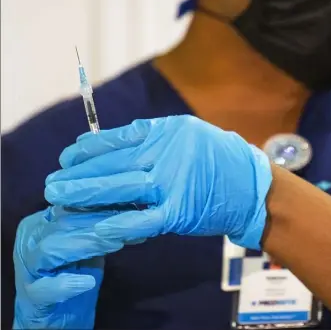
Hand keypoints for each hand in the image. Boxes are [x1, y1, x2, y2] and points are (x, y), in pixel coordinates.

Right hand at [13, 206, 123, 328]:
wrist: (57, 314)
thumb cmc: (76, 271)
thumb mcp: (91, 243)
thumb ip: (104, 226)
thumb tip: (134, 208)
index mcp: (42, 220)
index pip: (71, 204)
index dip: (101, 203)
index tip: (130, 204)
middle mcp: (30, 238)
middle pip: (63, 222)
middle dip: (100, 221)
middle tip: (130, 222)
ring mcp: (27, 266)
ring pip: (51, 249)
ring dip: (86, 245)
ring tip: (115, 244)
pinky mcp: (30, 295)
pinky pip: (44, 287)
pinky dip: (65, 284)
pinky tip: (87, 282)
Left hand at [45, 116, 272, 249]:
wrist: (252, 186)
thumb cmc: (220, 160)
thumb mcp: (189, 135)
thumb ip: (154, 139)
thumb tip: (114, 147)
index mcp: (167, 131)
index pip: (118, 138)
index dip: (89, 149)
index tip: (69, 156)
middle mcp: (167, 152)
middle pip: (114, 163)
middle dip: (79, 173)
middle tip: (52, 182)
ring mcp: (172, 182)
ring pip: (121, 188)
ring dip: (87, 194)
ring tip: (60, 198)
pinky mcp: (178, 211)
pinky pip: (142, 218)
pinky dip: (119, 223)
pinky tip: (97, 226)